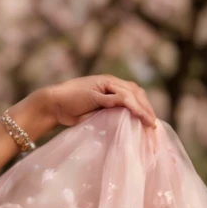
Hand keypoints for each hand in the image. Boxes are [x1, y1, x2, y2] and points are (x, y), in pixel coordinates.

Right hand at [35, 74, 158, 129]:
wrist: (53, 104)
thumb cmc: (71, 109)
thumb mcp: (96, 110)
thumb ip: (110, 111)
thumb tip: (126, 123)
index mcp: (109, 84)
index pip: (134, 92)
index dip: (144, 105)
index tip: (151, 122)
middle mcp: (109, 82)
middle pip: (136, 92)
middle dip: (147, 108)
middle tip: (153, 125)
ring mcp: (104, 85)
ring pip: (131, 94)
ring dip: (143, 109)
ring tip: (150, 123)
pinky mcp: (98, 93)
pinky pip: (121, 99)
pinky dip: (133, 107)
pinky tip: (140, 117)